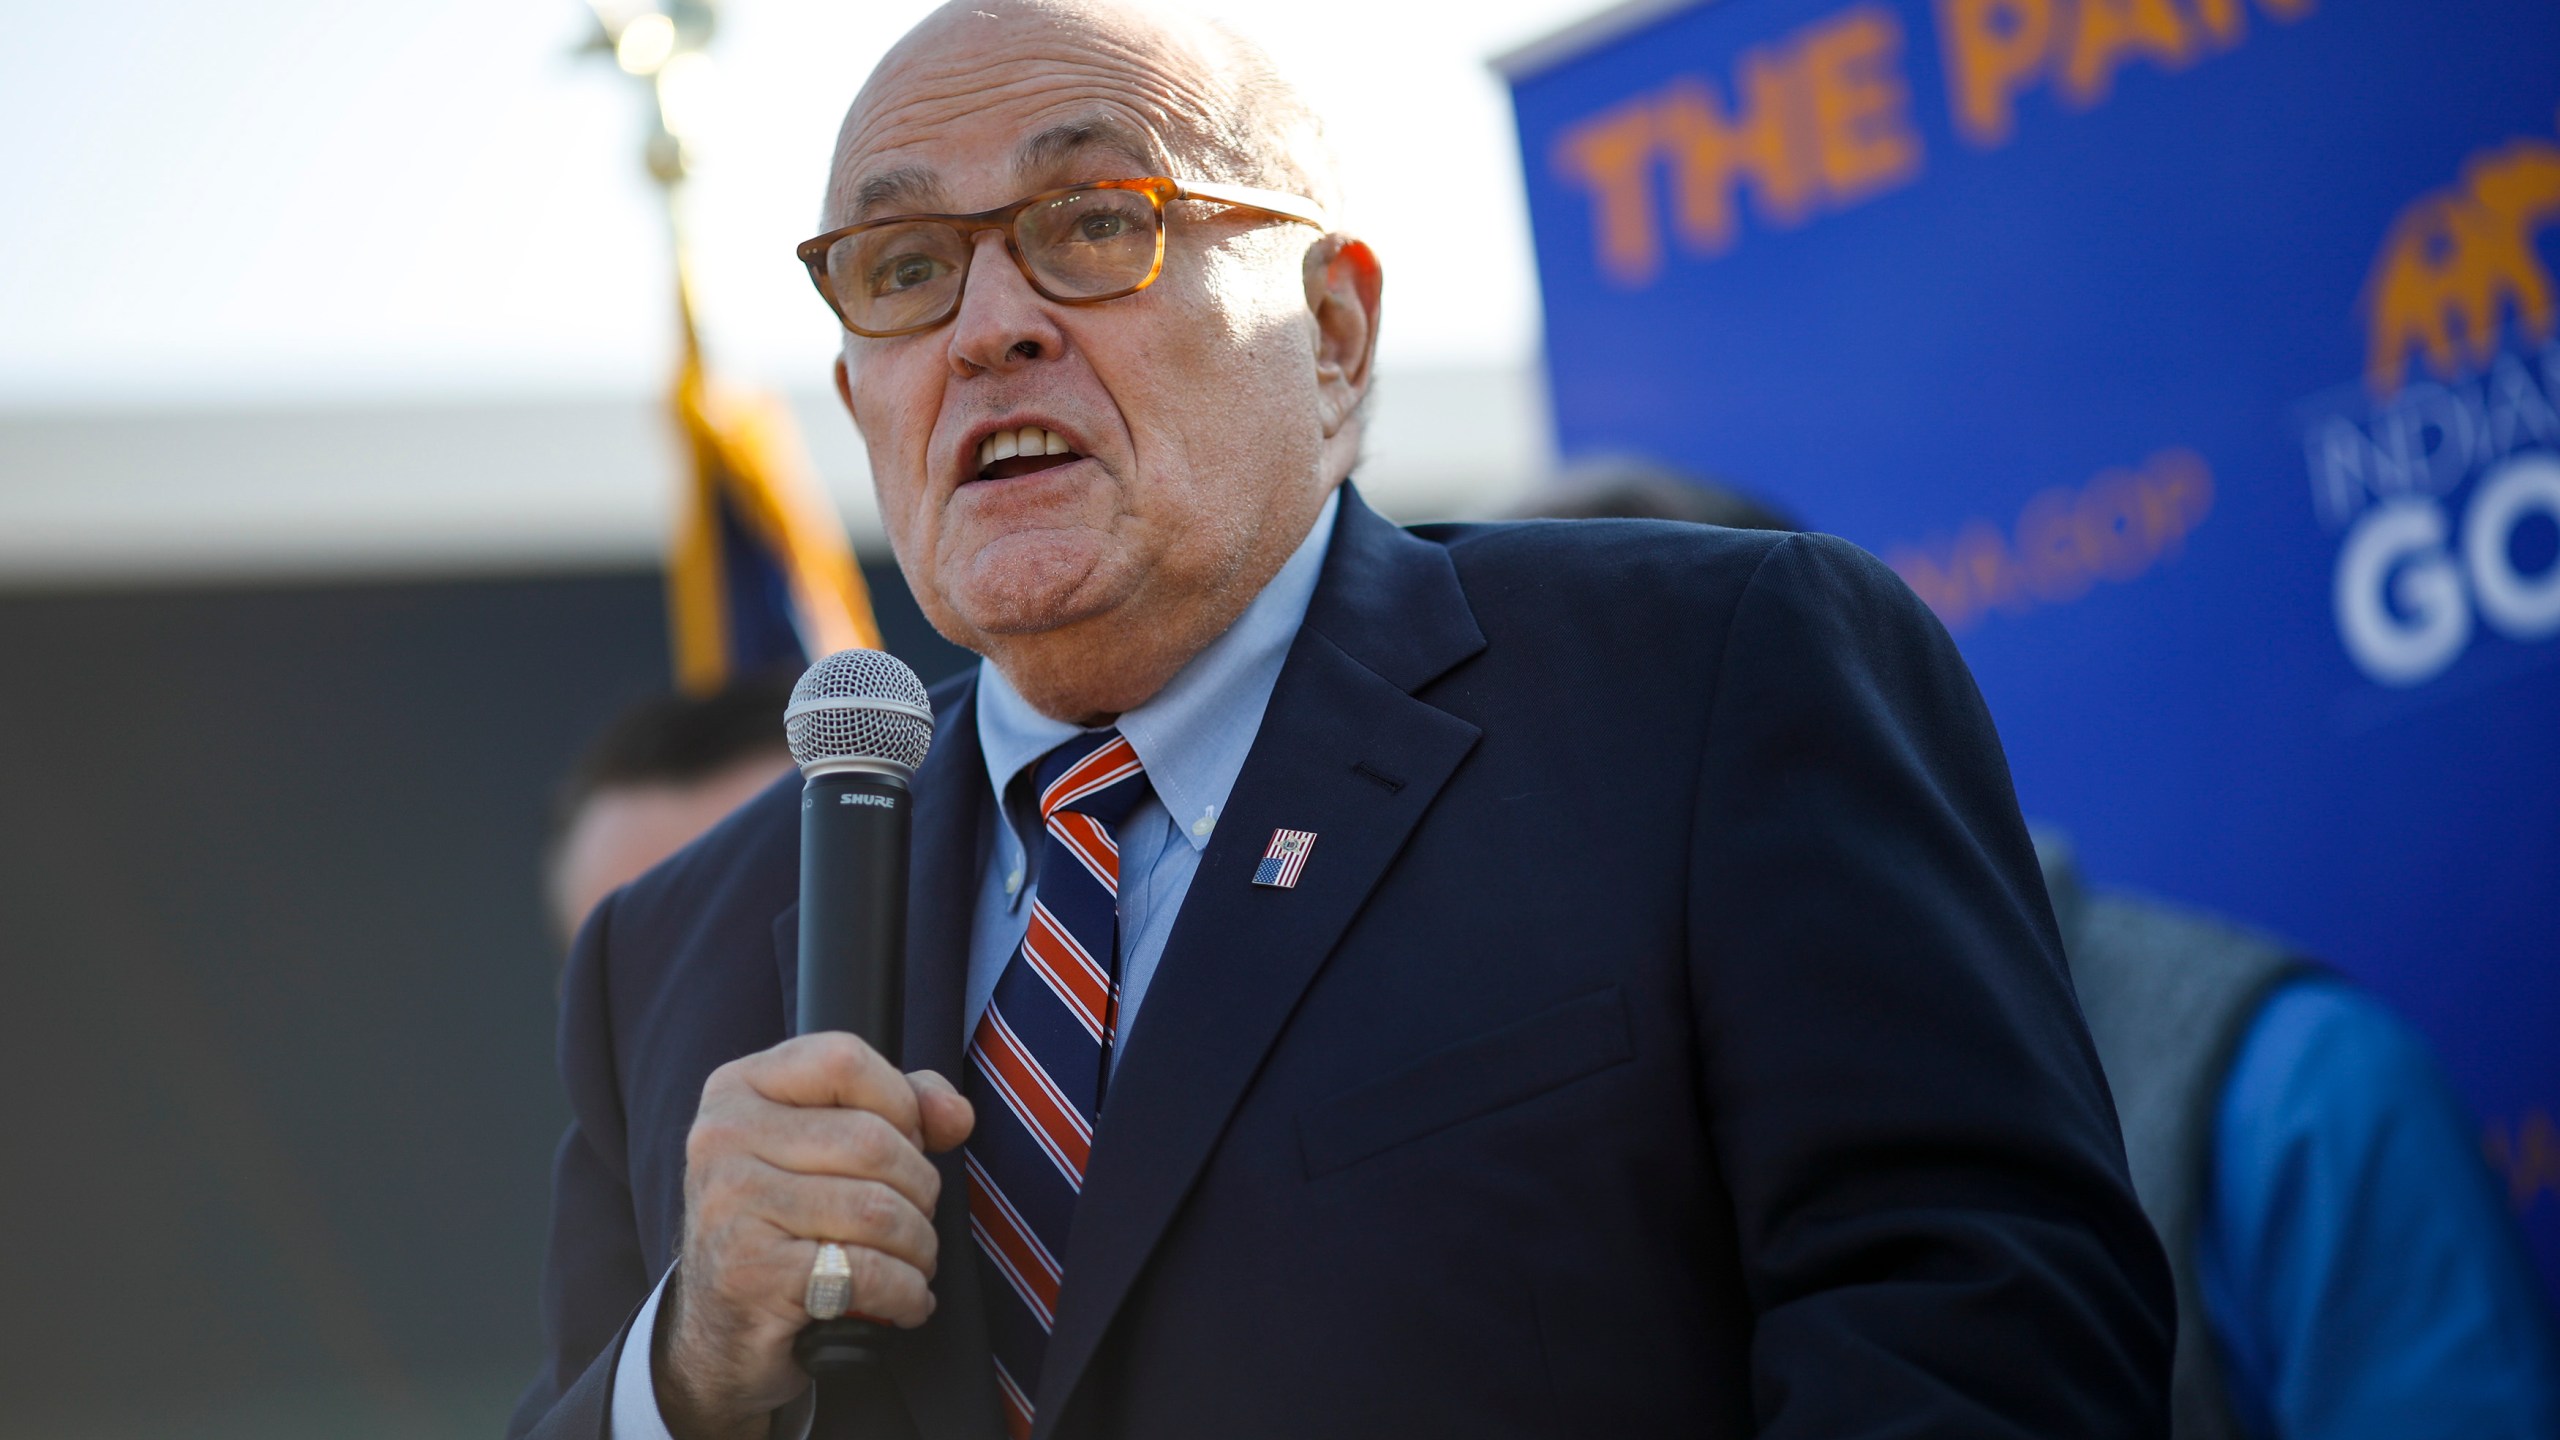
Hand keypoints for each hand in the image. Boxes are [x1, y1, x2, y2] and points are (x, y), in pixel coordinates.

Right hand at [654, 1033, 974, 1439]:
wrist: (722, 1323)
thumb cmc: (787, 1221)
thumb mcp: (828, 1143)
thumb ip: (900, 1106)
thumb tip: (954, 1114)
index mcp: (740, 1088)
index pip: (844, 1059)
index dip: (901, 1101)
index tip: (910, 1141)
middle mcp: (723, 1138)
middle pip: (873, 1142)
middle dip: (921, 1188)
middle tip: (917, 1217)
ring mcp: (730, 1206)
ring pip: (877, 1210)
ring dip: (919, 1246)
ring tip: (914, 1260)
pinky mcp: (750, 1274)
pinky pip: (866, 1272)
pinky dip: (906, 1292)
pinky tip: (905, 1300)